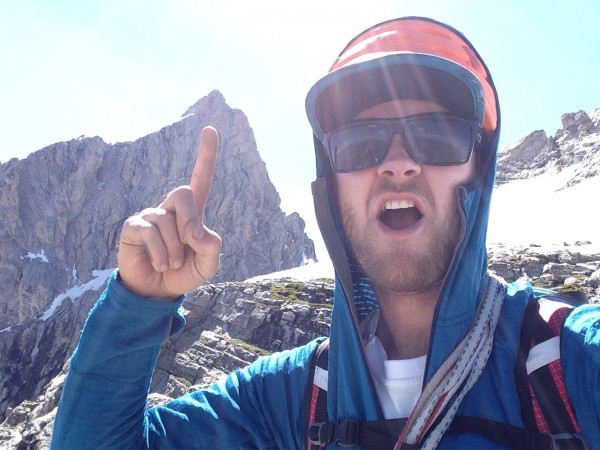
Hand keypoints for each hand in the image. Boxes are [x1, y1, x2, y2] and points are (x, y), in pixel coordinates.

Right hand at [117, 126, 221, 299]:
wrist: (158, 292)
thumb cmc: (184, 273)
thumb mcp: (208, 264)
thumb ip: (212, 247)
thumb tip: (197, 232)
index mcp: (193, 213)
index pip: (201, 179)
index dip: (206, 156)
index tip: (210, 129)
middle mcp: (170, 209)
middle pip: (183, 193)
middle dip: (191, 220)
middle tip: (191, 243)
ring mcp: (151, 216)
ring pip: (167, 220)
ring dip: (174, 249)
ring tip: (172, 263)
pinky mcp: (133, 227)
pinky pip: (150, 231)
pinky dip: (160, 253)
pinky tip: (160, 263)